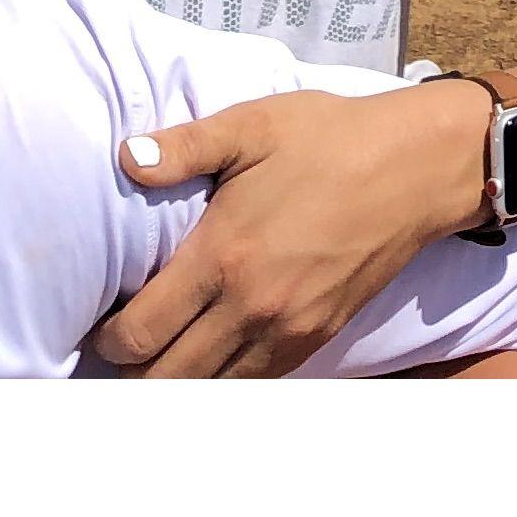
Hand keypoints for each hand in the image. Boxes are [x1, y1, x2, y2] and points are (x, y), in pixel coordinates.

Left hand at [86, 79, 494, 376]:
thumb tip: (126, 158)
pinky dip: (225, 385)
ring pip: (211, 392)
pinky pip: (256, 385)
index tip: (102, 327)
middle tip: (120, 354)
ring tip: (157, 365)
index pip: (142, 331)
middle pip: (167, 378)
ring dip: (176, 386)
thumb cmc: (329, 139)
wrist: (414, 168)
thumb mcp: (254, 124)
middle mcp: (250, 306)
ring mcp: (286, 330)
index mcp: (223, 255)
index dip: (109, 340)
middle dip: (133, 374)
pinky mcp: (316, 339)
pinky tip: (211, 364)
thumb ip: (185, 146)